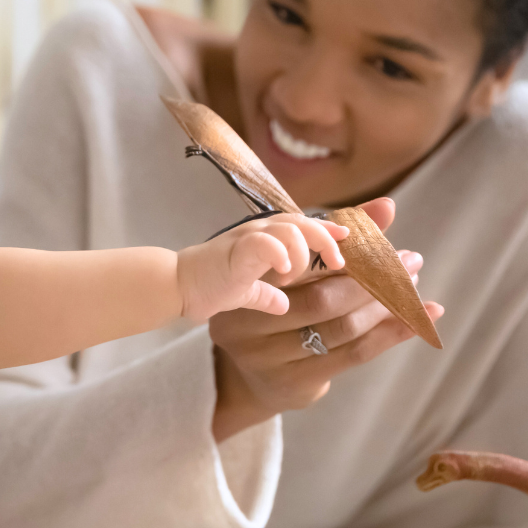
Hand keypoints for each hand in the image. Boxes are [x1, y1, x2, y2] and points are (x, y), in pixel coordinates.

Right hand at [177, 213, 348, 322]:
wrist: (177, 286)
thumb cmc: (210, 285)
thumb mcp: (247, 289)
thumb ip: (267, 293)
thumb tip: (283, 304)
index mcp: (266, 238)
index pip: (304, 225)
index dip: (329, 231)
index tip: (350, 242)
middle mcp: (261, 232)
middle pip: (304, 222)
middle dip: (329, 239)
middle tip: (344, 263)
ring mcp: (249, 240)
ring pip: (291, 228)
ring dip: (307, 249)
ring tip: (311, 272)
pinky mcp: (236, 252)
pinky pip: (265, 243)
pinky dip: (281, 254)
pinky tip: (287, 273)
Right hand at [210, 198, 444, 440]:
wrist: (249, 376)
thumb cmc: (277, 309)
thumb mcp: (294, 271)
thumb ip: (335, 239)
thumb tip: (386, 206)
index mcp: (246, 286)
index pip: (302, 267)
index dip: (347, 254)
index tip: (385, 244)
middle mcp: (249, 325)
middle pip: (323, 300)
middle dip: (373, 280)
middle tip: (410, 262)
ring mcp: (269, 359)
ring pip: (342, 328)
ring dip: (385, 307)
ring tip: (414, 288)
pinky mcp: (296, 383)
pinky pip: (354, 355)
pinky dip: (391, 335)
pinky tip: (420, 320)